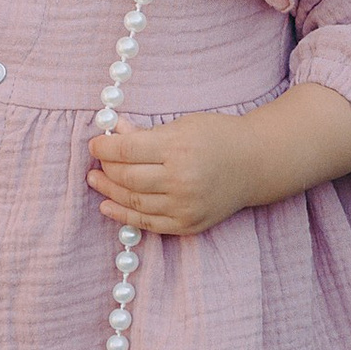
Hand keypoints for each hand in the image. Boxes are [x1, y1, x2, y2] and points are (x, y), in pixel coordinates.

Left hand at [89, 113, 270, 237]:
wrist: (256, 163)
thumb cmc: (218, 137)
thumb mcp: (183, 125)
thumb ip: (146, 133)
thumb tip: (113, 132)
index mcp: (179, 148)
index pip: (127, 151)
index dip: (104, 148)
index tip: (94, 144)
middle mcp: (182, 179)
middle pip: (127, 178)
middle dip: (106, 169)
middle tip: (97, 163)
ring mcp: (186, 205)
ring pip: (134, 202)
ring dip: (109, 192)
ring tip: (96, 181)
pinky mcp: (189, 224)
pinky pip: (148, 223)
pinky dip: (124, 216)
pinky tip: (108, 206)